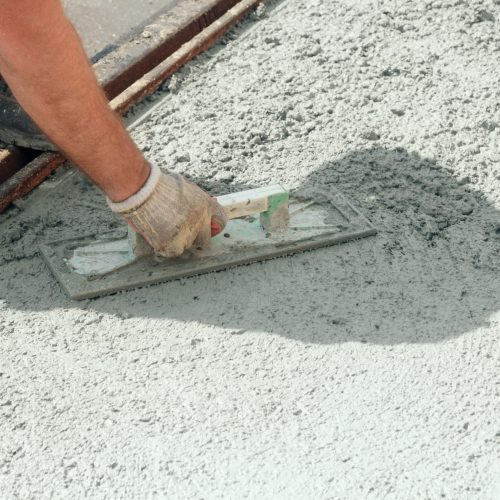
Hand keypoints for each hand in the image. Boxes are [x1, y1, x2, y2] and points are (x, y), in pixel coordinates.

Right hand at [108, 165, 226, 257]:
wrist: (142, 189)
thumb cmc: (158, 185)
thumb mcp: (183, 187)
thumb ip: (194, 201)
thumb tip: (197, 211)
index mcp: (206, 204)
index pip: (221, 220)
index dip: (213, 225)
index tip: (207, 227)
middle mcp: (201, 219)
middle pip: (205, 238)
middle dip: (194, 237)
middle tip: (180, 232)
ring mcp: (188, 232)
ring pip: (187, 245)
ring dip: (177, 241)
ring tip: (162, 228)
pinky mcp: (174, 243)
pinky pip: (173, 251)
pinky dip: (165, 247)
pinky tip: (156, 235)